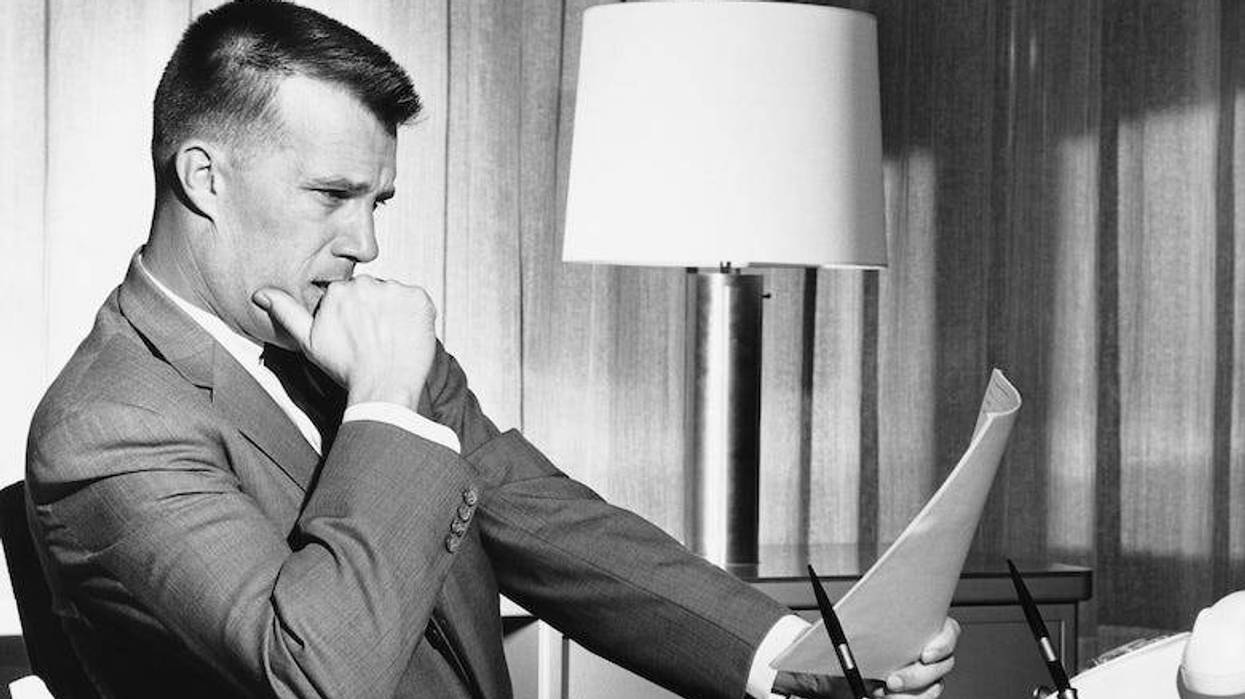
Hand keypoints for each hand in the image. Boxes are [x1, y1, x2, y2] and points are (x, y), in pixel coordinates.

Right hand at [254, 275, 437, 409]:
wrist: (383, 387)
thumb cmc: (346, 368)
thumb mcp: (309, 341)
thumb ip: (286, 312)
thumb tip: (261, 293)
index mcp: (339, 290)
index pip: (351, 295)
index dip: (356, 316)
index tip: (359, 335)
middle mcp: (366, 284)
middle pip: (374, 292)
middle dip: (375, 310)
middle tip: (375, 339)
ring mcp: (395, 290)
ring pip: (395, 296)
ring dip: (396, 313)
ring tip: (391, 339)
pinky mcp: (419, 298)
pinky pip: (418, 301)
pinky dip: (416, 316)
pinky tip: (407, 336)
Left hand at [773, 617, 959, 697]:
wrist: (840, 673)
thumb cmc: (853, 646)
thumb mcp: (853, 629)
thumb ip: (858, 622)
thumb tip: (846, 618)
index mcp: (923, 629)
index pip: (949, 633)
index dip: (942, 644)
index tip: (925, 654)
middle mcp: (930, 654)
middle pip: (942, 666)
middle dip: (916, 676)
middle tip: (892, 680)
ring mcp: (926, 677)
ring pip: (932, 689)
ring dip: (909, 694)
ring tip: (882, 693)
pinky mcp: (916, 695)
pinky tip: (883, 696)